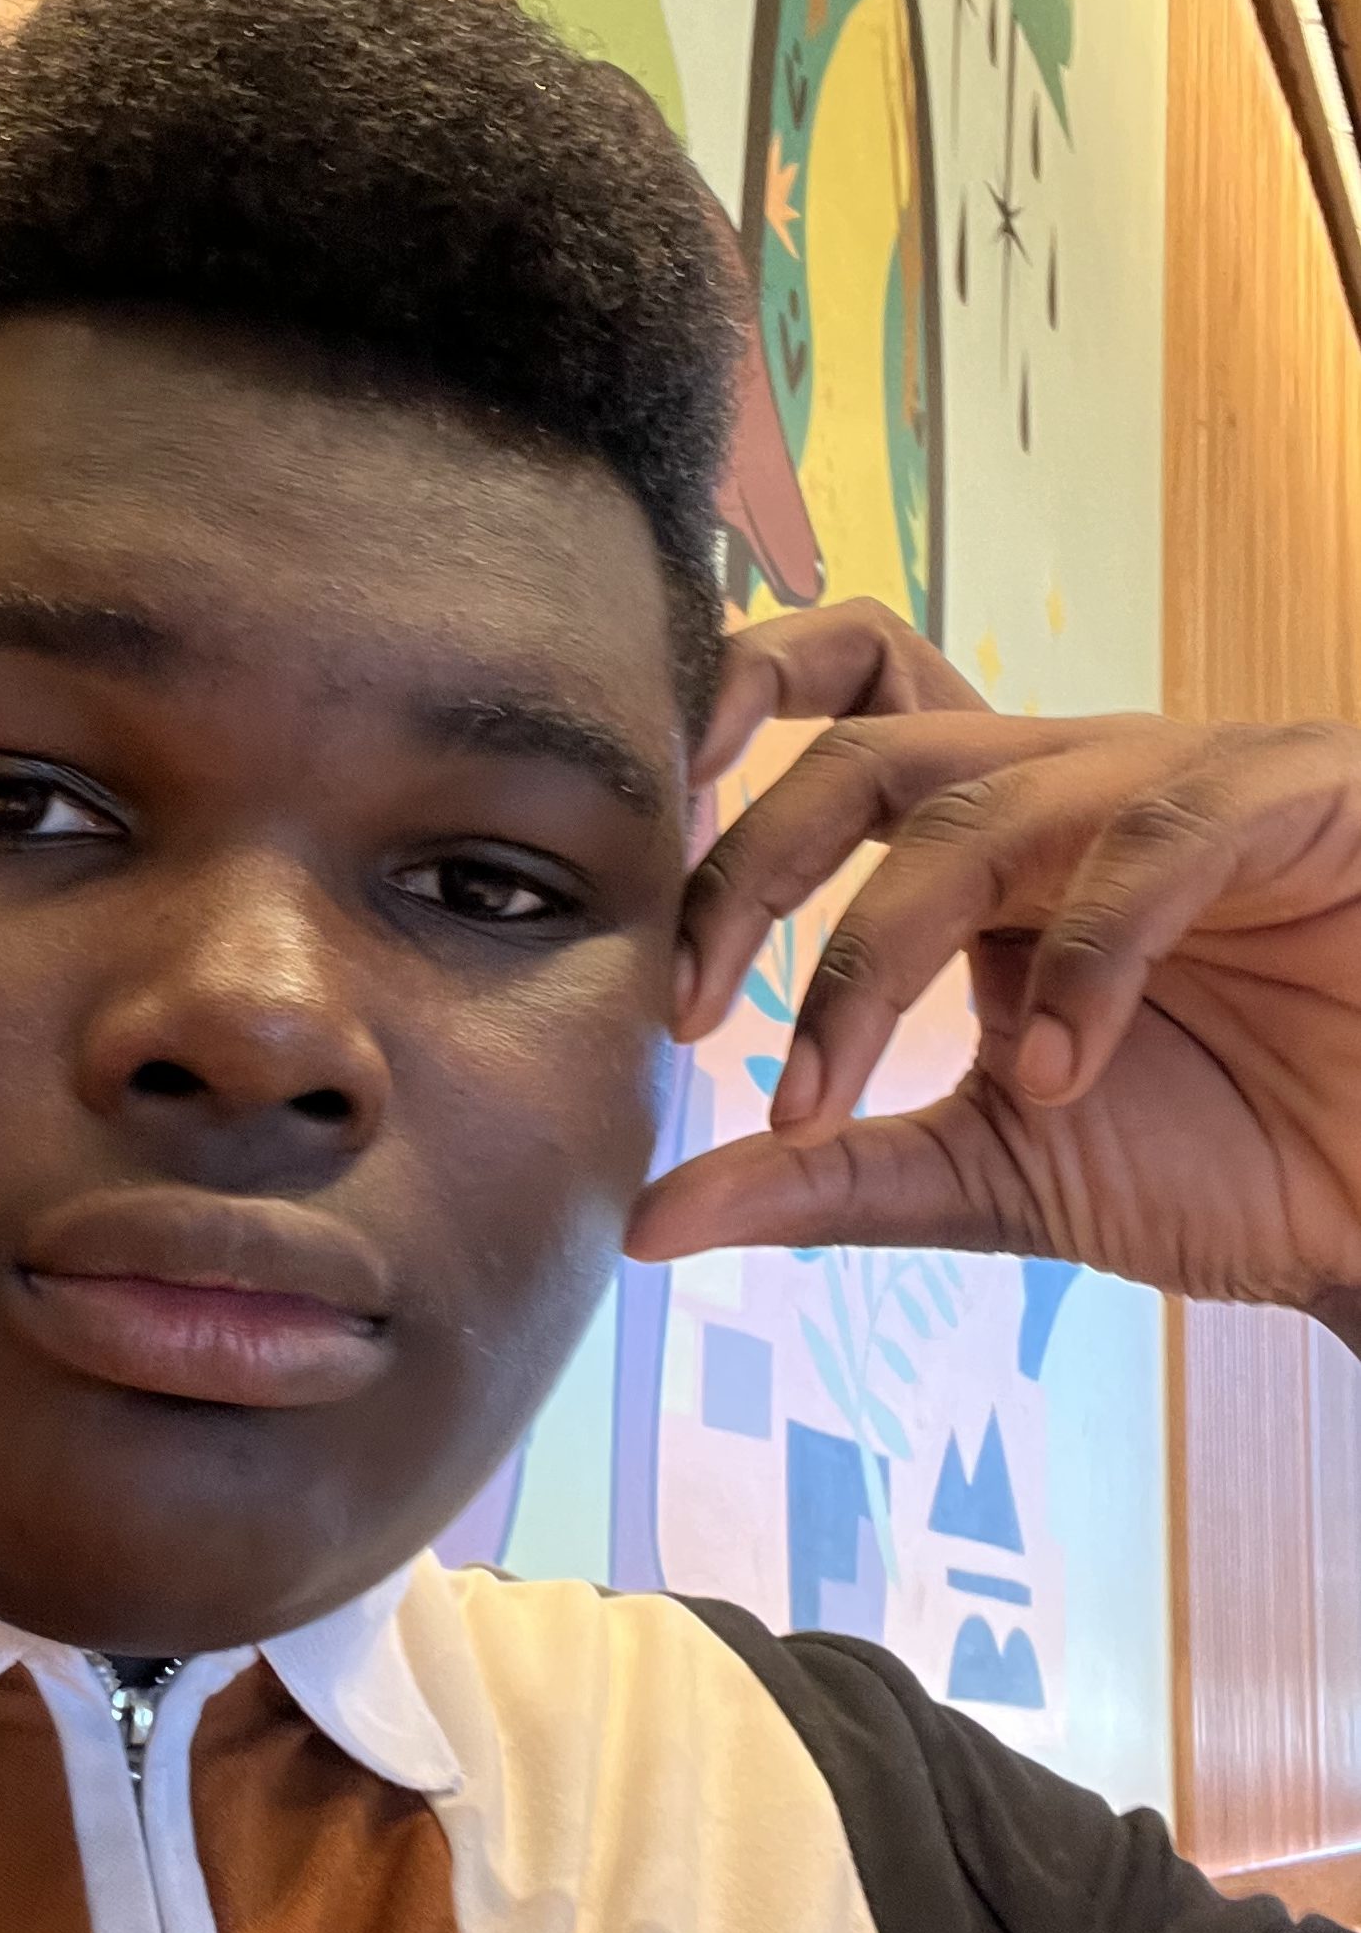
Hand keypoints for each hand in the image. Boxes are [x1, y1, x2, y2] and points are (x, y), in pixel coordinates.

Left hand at [627, 602, 1360, 1347]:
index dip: (733, 719)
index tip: (638, 862)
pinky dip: (1081, 961)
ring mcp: (1184, 781)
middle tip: (692, 1009)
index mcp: (998, 847)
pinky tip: (1054, 1074)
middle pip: (867, 747)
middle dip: (754, 867)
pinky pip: (1158, 837)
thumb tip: (644, 1224)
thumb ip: (826, 1178)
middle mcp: (1073, 787)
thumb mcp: (990, 1171)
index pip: (845, 708)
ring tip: (837, 1099)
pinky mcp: (1300, 798)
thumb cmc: (1230, 1161)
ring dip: (877, 956)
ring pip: (980, 801)